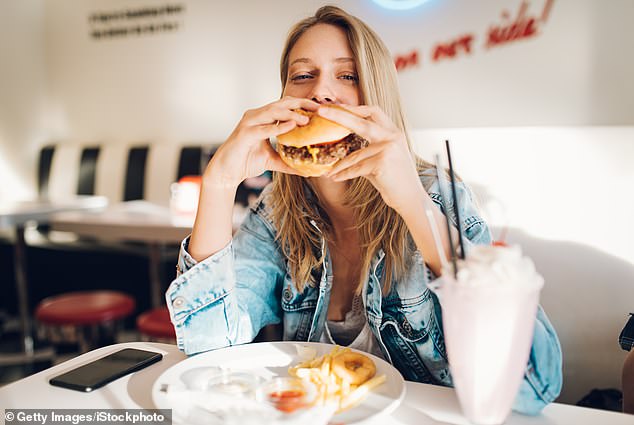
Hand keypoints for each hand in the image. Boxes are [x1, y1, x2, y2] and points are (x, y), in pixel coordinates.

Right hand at [204, 96, 318, 188]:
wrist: (226, 172)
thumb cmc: (246, 162)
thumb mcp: (272, 161)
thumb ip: (289, 162)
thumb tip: (308, 171)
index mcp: (263, 118)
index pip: (285, 106)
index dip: (302, 105)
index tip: (320, 109)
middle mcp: (256, 116)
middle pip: (281, 104)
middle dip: (301, 104)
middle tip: (319, 108)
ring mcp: (249, 123)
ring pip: (272, 112)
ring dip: (291, 114)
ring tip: (307, 119)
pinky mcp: (244, 134)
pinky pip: (263, 128)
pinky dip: (278, 127)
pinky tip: (291, 127)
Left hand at [317, 105, 422, 211]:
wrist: (411, 198)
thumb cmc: (395, 180)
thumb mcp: (383, 158)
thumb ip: (368, 148)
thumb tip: (344, 145)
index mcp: (393, 132)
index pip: (373, 112)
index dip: (354, 108)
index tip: (337, 107)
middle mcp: (392, 137)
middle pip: (361, 121)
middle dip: (338, 115)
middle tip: (320, 111)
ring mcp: (388, 148)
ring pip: (355, 155)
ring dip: (339, 166)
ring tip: (329, 172)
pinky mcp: (382, 162)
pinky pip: (356, 168)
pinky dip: (344, 174)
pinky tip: (335, 178)